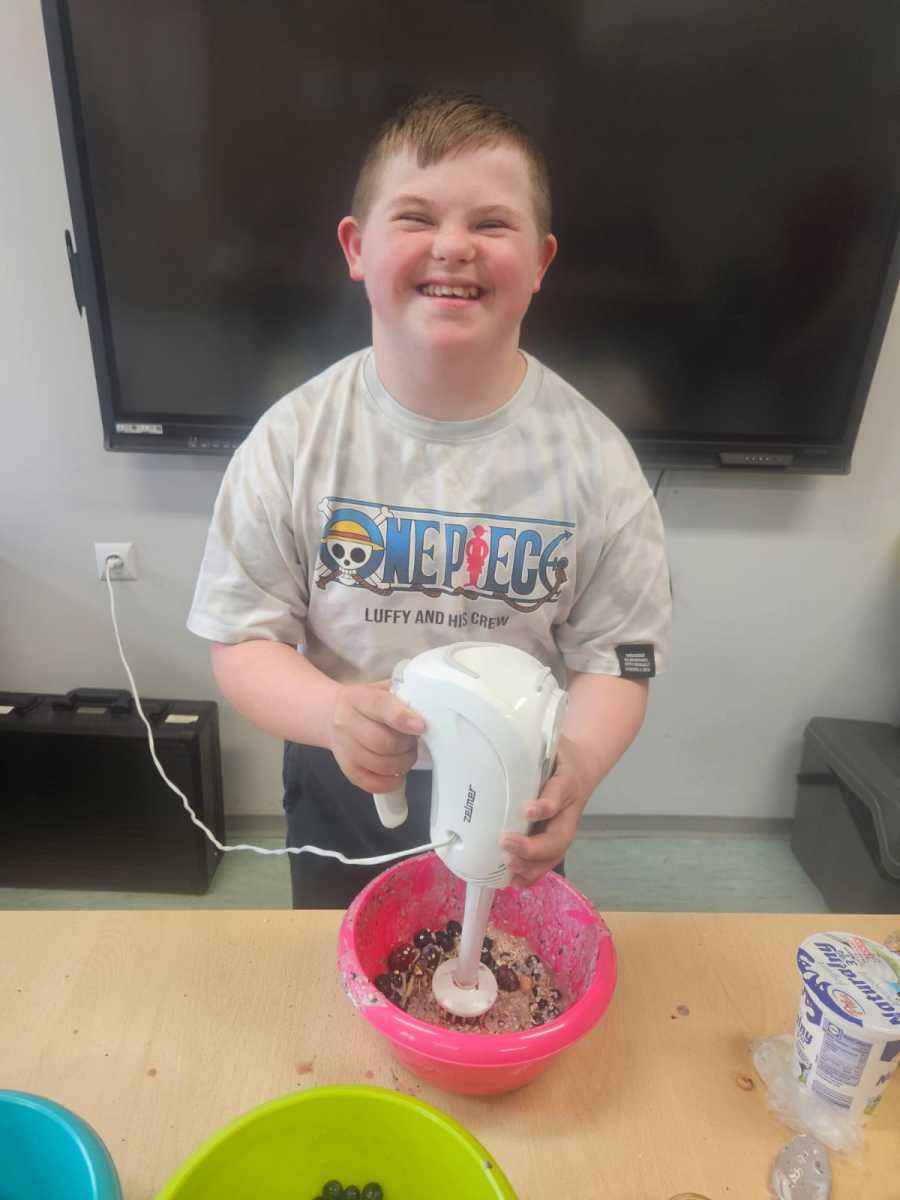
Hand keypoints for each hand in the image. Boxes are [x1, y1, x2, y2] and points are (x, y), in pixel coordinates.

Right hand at [330, 679, 424, 792]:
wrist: (335, 715)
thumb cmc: (368, 704)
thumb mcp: (382, 690)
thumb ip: (402, 696)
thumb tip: (428, 710)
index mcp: (358, 697)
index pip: (379, 706)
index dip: (401, 718)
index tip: (421, 726)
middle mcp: (345, 722)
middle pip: (383, 742)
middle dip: (407, 745)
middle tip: (414, 741)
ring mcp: (344, 748)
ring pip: (381, 765)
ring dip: (403, 763)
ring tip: (407, 754)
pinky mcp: (347, 769)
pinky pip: (373, 784)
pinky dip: (392, 782)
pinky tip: (398, 773)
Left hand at [500, 735, 591, 887]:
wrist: (580, 768)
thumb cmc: (557, 757)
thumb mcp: (548, 745)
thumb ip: (530, 748)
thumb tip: (498, 740)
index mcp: (567, 784)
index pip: (559, 795)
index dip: (545, 805)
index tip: (527, 809)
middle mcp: (568, 813)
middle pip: (557, 838)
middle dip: (532, 847)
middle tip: (506, 842)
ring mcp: (561, 830)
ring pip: (552, 857)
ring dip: (530, 866)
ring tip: (508, 867)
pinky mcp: (553, 842)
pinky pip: (545, 864)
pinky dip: (530, 876)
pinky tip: (512, 881)